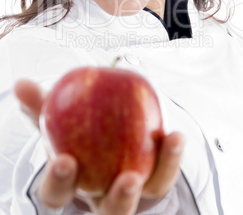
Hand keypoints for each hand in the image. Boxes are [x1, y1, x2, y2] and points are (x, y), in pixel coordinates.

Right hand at [14, 80, 184, 213]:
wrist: (104, 138)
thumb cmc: (76, 134)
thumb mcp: (57, 119)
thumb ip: (42, 107)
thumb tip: (22, 85)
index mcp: (73, 185)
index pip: (58, 195)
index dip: (59, 182)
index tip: (65, 160)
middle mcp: (101, 197)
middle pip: (109, 213)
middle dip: (118, 201)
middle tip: (128, 179)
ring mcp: (130, 194)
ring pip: (146, 199)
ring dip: (160, 174)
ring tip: (167, 147)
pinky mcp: (154, 183)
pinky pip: (164, 175)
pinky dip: (171, 157)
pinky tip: (176, 135)